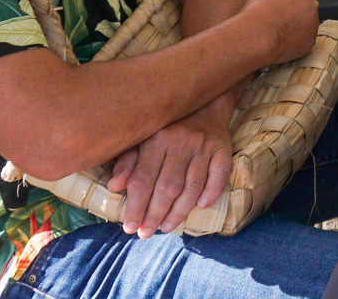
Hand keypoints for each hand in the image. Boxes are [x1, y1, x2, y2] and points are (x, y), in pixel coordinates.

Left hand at [106, 101, 232, 236]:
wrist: (203, 103)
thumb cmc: (166, 128)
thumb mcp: (141, 139)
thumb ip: (127, 162)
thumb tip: (114, 186)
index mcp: (156, 139)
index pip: (143, 180)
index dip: (135, 207)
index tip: (130, 227)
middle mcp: (180, 141)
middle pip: (167, 187)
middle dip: (155, 215)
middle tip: (146, 233)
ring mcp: (204, 145)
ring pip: (192, 186)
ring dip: (179, 212)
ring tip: (166, 227)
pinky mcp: (223, 148)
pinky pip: (220, 174)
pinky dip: (212, 192)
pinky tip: (201, 207)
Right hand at [238, 0, 322, 64]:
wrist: (258, 35)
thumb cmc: (258, 11)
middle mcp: (312, 5)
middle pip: (309, 7)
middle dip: (299, 11)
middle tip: (281, 18)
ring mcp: (313, 24)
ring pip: (307, 24)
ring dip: (297, 27)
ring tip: (278, 32)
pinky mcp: (309, 42)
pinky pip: (303, 40)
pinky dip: (295, 42)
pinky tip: (281, 42)